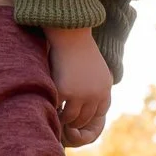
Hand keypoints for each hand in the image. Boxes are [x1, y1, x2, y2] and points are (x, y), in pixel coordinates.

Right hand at [47, 27, 111, 144]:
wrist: (71, 33)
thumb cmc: (78, 47)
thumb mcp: (94, 67)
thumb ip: (94, 83)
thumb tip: (89, 99)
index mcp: (105, 88)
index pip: (99, 112)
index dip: (88, 116)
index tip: (78, 117)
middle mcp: (96, 94)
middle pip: (85, 118)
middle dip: (74, 122)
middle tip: (63, 121)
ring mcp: (81, 94)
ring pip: (71, 118)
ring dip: (63, 119)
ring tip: (56, 116)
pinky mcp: (66, 91)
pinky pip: (59, 109)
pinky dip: (54, 111)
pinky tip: (49, 108)